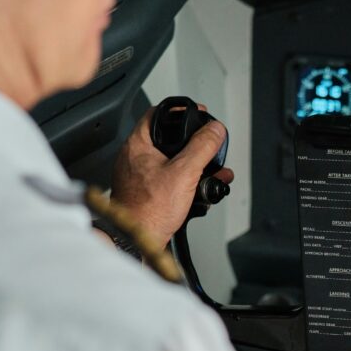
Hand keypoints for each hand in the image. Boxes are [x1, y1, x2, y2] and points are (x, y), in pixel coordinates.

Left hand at [110, 105, 234, 247]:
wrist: (138, 239)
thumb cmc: (149, 210)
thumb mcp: (184, 173)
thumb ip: (202, 148)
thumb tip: (215, 130)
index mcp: (138, 145)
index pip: (158, 114)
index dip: (182, 111)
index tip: (198, 115)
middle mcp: (136, 157)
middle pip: (170, 140)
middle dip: (196, 147)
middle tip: (210, 150)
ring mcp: (140, 176)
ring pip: (173, 162)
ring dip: (196, 168)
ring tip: (212, 176)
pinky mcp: (147, 192)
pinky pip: (170, 180)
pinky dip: (187, 183)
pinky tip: (200, 193)